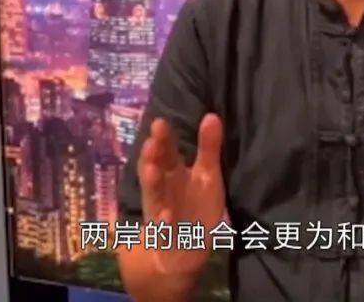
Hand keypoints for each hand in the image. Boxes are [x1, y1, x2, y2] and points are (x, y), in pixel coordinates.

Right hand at [138, 113, 224, 275]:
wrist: (187, 247)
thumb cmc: (197, 205)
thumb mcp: (208, 175)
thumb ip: (209, 147)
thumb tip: (212, 115)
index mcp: (173, 171)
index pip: (166, 150)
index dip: (163, 138)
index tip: (159, 122)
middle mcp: (163, 186)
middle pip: (155, 168)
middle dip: (152, 156)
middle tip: (152, 142)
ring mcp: (160, 208)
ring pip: (153, 193)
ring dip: (152, 182)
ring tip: (152, 170)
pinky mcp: (164, 232)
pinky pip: (162, 226)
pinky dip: (163, 221)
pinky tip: (166, 216)